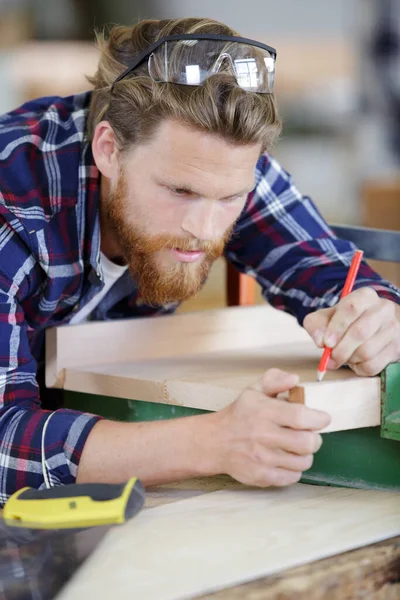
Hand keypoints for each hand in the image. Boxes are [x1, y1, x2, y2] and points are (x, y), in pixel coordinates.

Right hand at [212, 369, 330, 487]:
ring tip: (296, 448)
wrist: (214, 441)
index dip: (318, 419)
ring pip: (303, 462)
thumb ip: (275, 380)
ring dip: (305, 455)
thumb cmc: (239, 415)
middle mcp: (263, 436)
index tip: (322, 418)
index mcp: (264, 412)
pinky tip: (286, 460)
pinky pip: (292, 478)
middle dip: (315, 439)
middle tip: (309, 435)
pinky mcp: (261, 476)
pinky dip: (294, 470)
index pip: (301, 417)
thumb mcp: (254, 390)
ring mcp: (262, 458)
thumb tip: (294, 379)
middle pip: (307, 443)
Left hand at [303, 287, 399, 375]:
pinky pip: (374, 365)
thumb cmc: (346, 320)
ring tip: (344, 356)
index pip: (351, 309)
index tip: (326, 343)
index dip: (337, 327)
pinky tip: (356, 361)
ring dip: (349, 359)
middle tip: (330, 359)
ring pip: (367, 351)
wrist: (374, 326)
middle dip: (341, 350)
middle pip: (360, 332)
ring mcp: (393, 328)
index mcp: (364, 296)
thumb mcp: (327, 316)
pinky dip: (359, 368)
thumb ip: (316, 325)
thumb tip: (320, 341)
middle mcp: (383, 309)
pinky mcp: (396, 348)